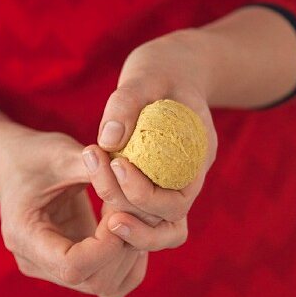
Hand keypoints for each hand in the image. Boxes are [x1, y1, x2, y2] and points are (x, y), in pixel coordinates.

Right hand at [0, 127, 147, 296]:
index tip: (120, 210)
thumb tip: (132, 176)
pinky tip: (130, 225)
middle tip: (129, 206)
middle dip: (123, 245)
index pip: (73, 267)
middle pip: (94, 281)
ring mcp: (55, 269)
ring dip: (130, 252)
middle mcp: (38, 263)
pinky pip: (110, 283)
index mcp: (25, 237)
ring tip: (128, 213)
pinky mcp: (74, 265)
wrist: (14, 166)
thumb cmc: (34, 156)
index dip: (107, 244)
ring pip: (106, 287)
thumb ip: (93, 167)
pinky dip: (129, 261)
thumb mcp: (60, 153)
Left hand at [82, 31, 217, 252]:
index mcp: (199, 155)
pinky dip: (120, 208)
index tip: (117, 165)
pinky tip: (97, 185)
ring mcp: (172, 184)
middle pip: (169, 224)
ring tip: (98, 204)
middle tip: (101, 194)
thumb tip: (108, 139)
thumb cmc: (161, 69)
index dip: (145, 193)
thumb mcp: (146, 75)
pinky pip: (141, 212)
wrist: (172, 69)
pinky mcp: (153, 185)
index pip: (178, 199)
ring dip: (128, 222)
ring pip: (159, 228)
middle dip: (133, 214)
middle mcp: (189, 177)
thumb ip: (127, 102)